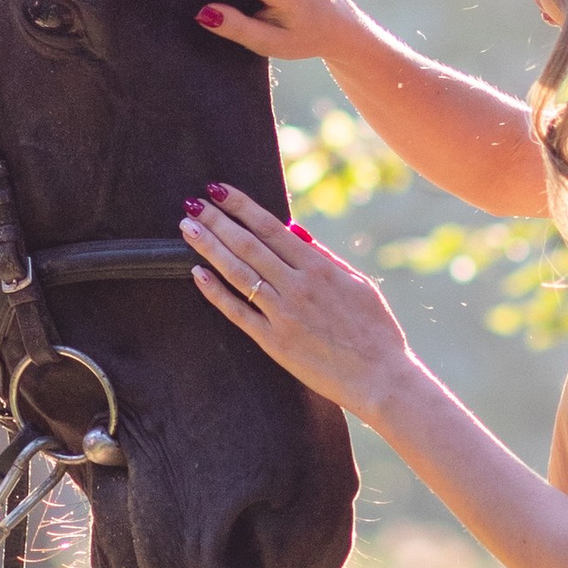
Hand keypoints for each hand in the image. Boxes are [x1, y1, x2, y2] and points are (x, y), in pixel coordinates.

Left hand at [180, 185, 412, 424]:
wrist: (380, 377)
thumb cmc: (375, 330)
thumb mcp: (357, 283)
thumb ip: (324, 256)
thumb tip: (294, 230)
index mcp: (319, 267)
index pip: (270, 227)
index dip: (241, 206)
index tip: (219, 190)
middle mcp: (297, 286)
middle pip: (248, 245)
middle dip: (217, 221)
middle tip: (192, 202)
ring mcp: (283, 315)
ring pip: (238, 273)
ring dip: (210, 247)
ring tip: (188, 227)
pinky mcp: (275, 343)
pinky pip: (239, 313)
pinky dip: (216, 292)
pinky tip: (197, 274)